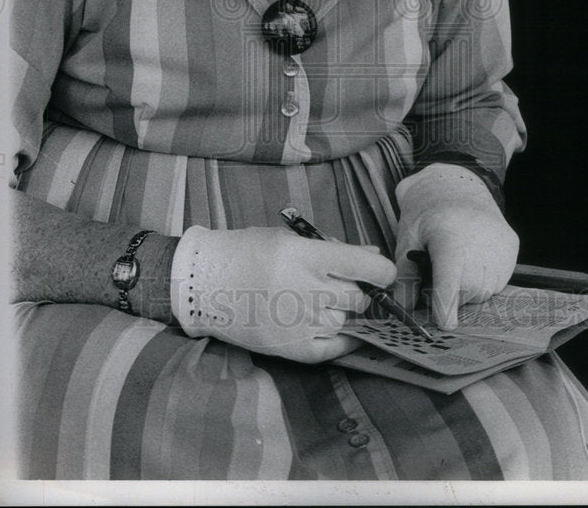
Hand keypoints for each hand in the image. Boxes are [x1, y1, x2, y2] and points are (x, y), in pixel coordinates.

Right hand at [170, 225, 395, 362]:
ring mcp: (300, 323)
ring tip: (321, 301)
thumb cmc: (249, 252)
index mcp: (308, 257)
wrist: (205, 284)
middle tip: (341, 285)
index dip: (382, 271)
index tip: (382, 272)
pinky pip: (334, 349)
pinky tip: (339, 328)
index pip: (367, 268)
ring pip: (347, 321)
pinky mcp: (291, 349)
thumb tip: (373, 257)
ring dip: (343, 312)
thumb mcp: (291, 239)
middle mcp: (307, 290)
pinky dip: (344, 339)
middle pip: (359, 297)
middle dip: (357, 290)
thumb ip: (334, 248)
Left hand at [392, 164, 518, 328]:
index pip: (451, 279)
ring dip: (468, 289)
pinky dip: (484, 280)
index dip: (446, 304)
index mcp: (450, 236)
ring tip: (457, 264)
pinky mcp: (512, 245)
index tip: (443, 323)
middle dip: (452, 296)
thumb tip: (404, 309)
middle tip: (438, 280)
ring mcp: (501, 244)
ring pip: (485, 290)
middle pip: (469, 291)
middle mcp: (481, 240)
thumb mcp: (407, 237)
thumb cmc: (427, 211)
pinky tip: (472, 260)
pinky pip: (499, 280)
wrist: (455, 184)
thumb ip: (405, 274)